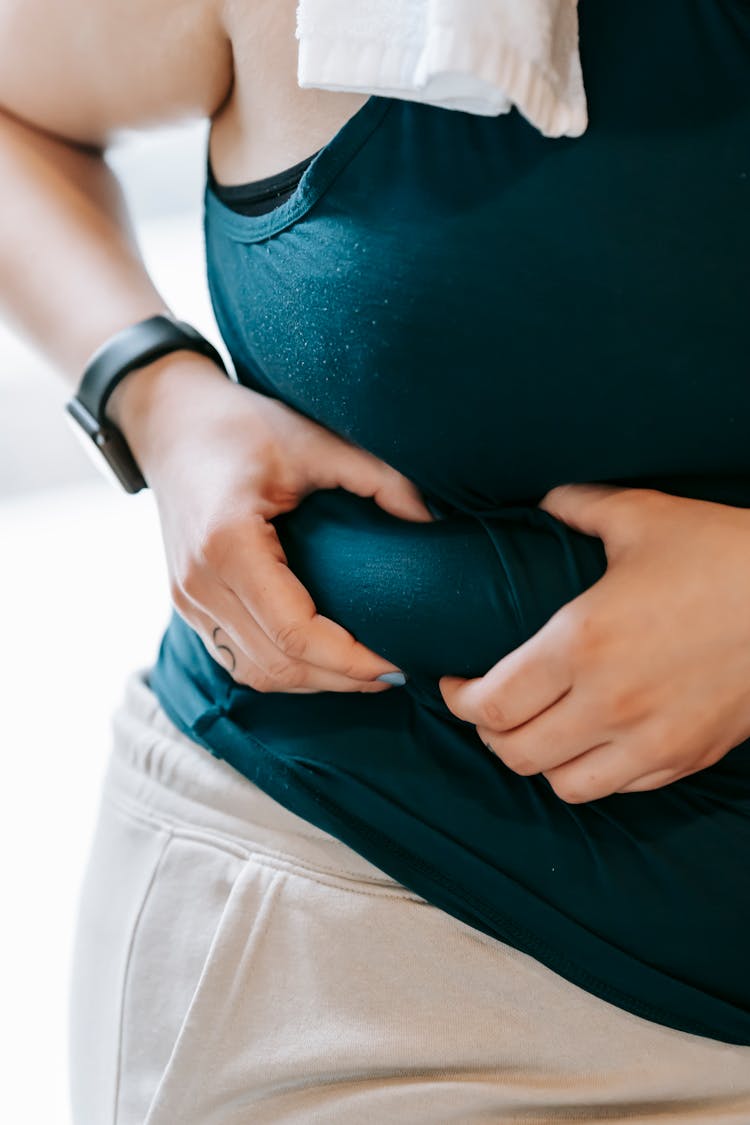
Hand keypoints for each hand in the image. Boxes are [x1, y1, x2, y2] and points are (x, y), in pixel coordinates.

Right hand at [122, 355, 436, 692]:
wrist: (168, 421)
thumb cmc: (241, 425)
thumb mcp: (315, 440)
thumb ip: (378, 478)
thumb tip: (431, 522)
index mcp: (228, 544)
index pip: (295, 632)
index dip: (351, 659)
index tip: (399, 660)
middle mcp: (200, 583)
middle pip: (278, 665)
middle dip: (342, 679)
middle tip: (396, 671)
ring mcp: (187, 599)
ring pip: (257, 674)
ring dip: (314, 682)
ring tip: (367, 672)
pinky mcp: (188, 605)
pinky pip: (238, 661)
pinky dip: (285, 670)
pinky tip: (325, 660)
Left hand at [439, 483, 749, 802]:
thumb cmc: (721, 553)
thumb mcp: (641, 516)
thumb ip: (576, 507)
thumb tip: (542, 500)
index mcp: (580, 643)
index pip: (490, 702)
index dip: (459, 700)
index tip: (455, 684)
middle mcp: (608, 702)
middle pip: (515, 752)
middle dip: (488, 733)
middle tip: (488, 707)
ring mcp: (650, 739)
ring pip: (562, 784)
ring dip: (537, 761)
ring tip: (536, 730)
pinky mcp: (686, 756)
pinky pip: (617, 788)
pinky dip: (591, 772)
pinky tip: (591, 742)